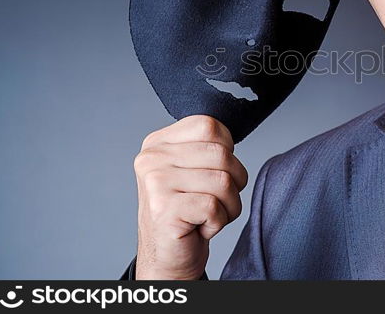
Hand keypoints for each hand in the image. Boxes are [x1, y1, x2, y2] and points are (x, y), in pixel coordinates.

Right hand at [133, 115, 247, 279]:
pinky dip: (218, 222)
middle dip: (233, 183)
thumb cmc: (188, 212)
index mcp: (158, 143)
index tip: (212, 173)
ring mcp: (155, 184)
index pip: (210, 126)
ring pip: (224, 182)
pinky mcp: (164, 210)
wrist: (168, 258)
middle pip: (222, 154)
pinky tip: (199, 227)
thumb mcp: (194, 169)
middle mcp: (151, 159)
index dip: (227, 151)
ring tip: (207, 215)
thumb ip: (206, 146)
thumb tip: (229, 134)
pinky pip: (215, 207)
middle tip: (213, 201)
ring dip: (228, 206)